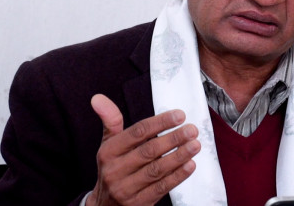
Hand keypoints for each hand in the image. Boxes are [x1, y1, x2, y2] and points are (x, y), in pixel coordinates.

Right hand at [86, 94, 200, 205]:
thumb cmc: (112, 168)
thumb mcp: (108, 144)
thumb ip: (110, 120)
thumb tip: (98, 98)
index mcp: (109, 151)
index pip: (137, 133)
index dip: (159, 123)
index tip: (179, 115)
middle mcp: (115, 170)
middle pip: (148, 151)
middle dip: (173, 139)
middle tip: (192, 130)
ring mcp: (126, 189)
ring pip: (156, 170)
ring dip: (178, 156)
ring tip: (195, 145)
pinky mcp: (138, 203)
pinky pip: (161, 188)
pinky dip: (177, 176)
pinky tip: (190, 165)